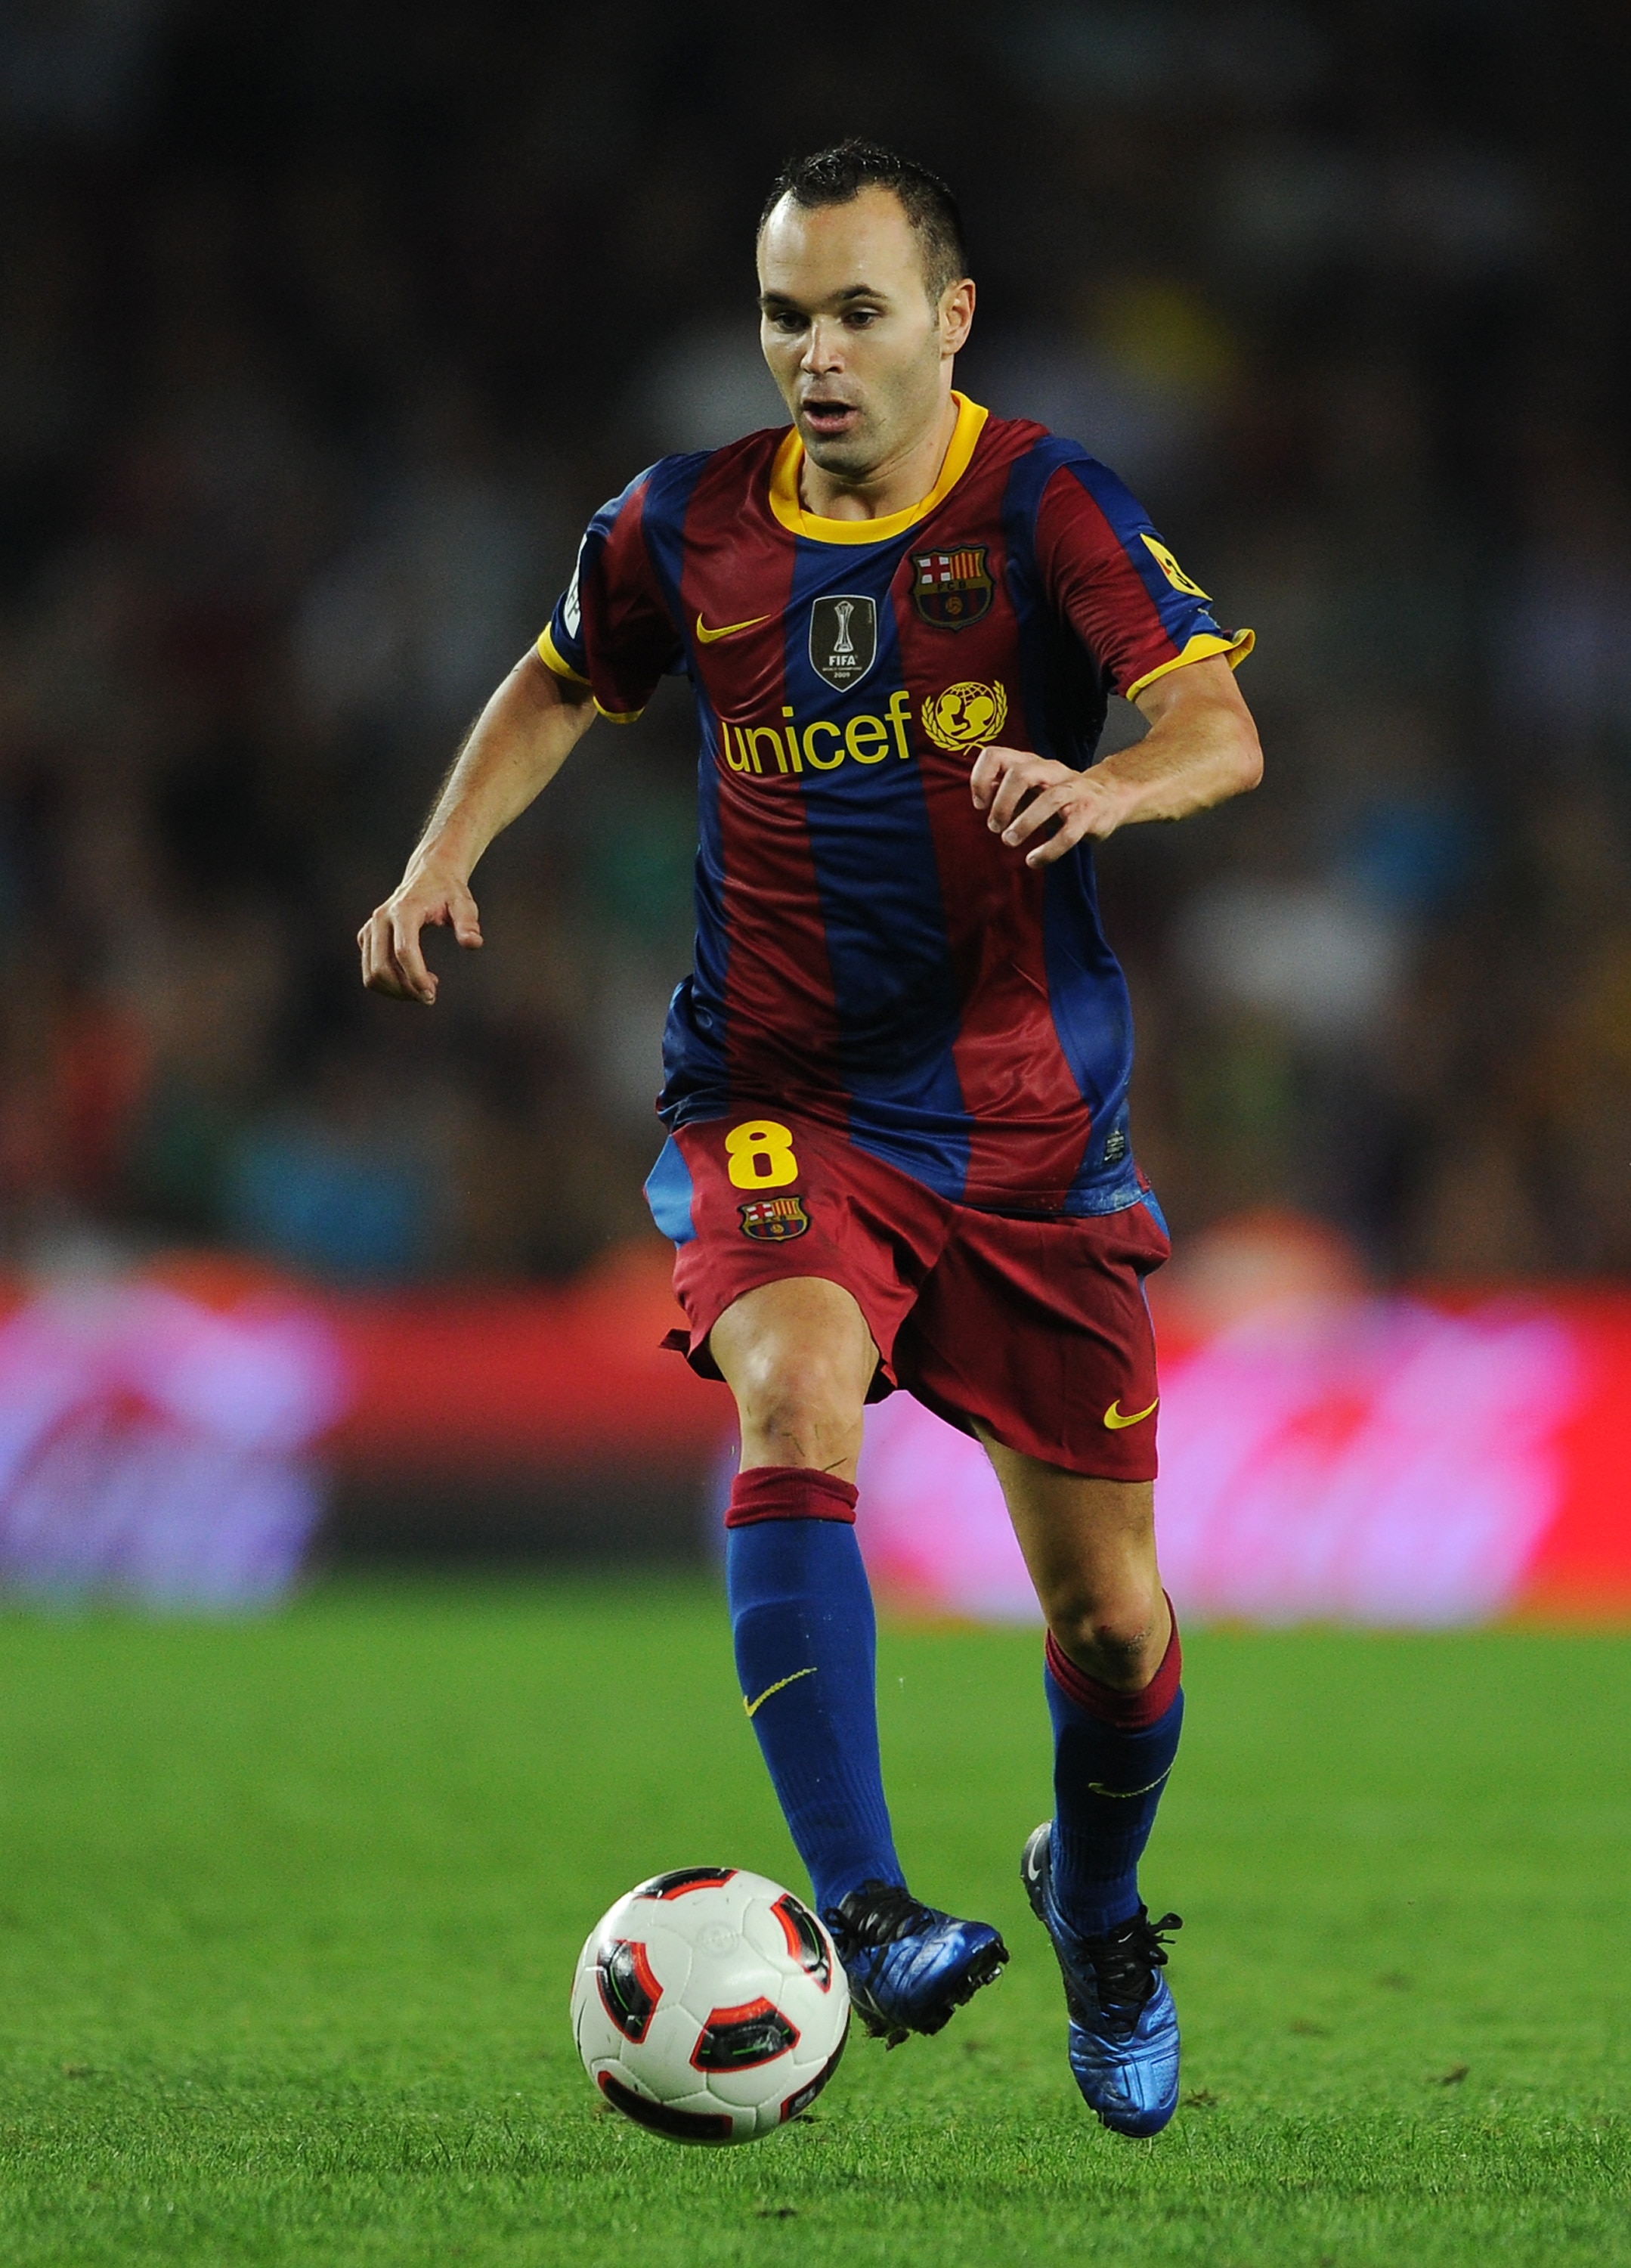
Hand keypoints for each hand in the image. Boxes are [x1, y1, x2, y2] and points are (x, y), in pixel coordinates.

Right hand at [358, 867, 482, 1002]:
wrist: (429, 875)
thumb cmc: (448, 892)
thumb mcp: (463, 904)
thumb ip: (468, 923)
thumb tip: (474, 943)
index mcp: (403, 911)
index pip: (404, 952)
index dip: (416, 977)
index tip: (431, 995)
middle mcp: (380, 920)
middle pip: (382, 967)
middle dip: (405, 989)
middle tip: (431, 996)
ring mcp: (370, 929)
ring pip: (372, 973)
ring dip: (396, 990)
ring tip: (424, 987)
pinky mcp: (367, 937)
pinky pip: (370, 969)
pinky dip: (388, 983)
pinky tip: (412, 978)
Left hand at [969, 744, 1129, 866]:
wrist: (1109, 798)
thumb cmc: (1060, 796)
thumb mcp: (1030, 789)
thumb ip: (1005, 789)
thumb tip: (980, 794)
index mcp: (1032, 763)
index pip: (996, 755)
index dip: (980, 779)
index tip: (980, 805)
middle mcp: (1052, 771)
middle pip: (1022, 773)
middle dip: (1002, 803)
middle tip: (995, 827)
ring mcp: (1073, 791)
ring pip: (1049, 800)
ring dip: (1024, 824)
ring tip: (1010, 841)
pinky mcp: (1089, 814)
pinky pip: (1069, 832)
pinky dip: (1049, 850)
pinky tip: (1034, 860)